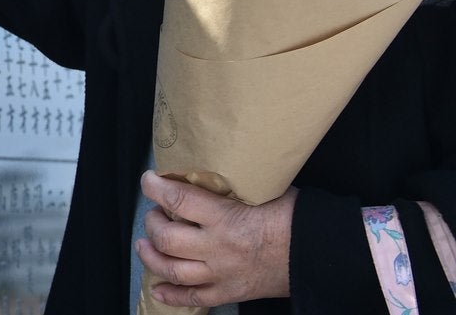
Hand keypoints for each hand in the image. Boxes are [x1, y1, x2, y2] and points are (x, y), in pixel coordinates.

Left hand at [136, 171, 295, 306]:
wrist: (323, 255)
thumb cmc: (297, 217)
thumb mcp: (265, 190)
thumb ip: (234, 186)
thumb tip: (214, 171)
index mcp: (226, 219)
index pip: (178, 200)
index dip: (155, 188)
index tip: (148, 180)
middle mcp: (219, 248)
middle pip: (167, 238)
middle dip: (152, 223)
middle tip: (154, 213)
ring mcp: (223, 274)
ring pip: (173, 270)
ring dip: (152, 257)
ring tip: (145, 245)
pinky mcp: (232, 292)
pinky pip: (195, 298)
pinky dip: (172, 296)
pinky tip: (157, 289)